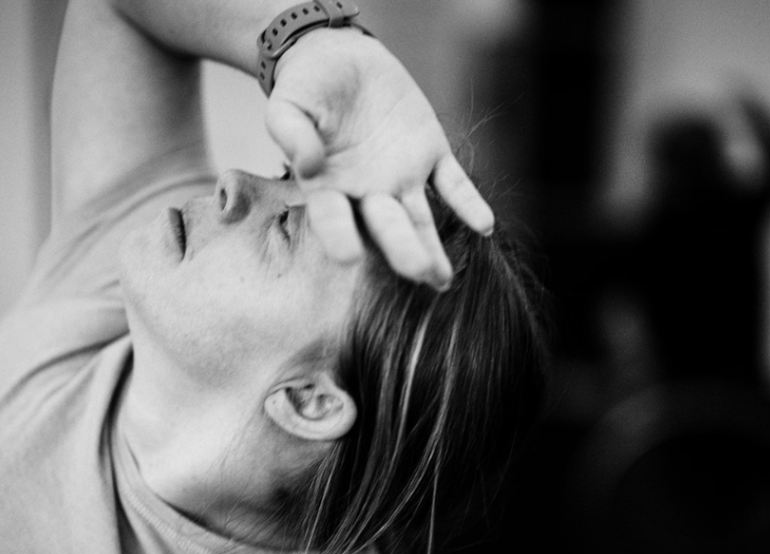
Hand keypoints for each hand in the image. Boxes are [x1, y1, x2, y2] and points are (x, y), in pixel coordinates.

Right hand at [266, 28, 492, 289]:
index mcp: (327, 187)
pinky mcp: (431, 153)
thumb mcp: (286, 104)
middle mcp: (367, 192)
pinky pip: (453, 184)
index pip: (332, 218)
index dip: (339, 236)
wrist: (340, 58)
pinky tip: (483, 226)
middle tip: (418, 272)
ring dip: (434, 246)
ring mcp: (402, 176)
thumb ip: (291, 133)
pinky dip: (469, 203)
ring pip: (420, 218)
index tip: (348, 258)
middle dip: (403, 250)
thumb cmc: (305, 87)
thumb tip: (306, 165)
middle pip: (387, 227)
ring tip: (443, 278)